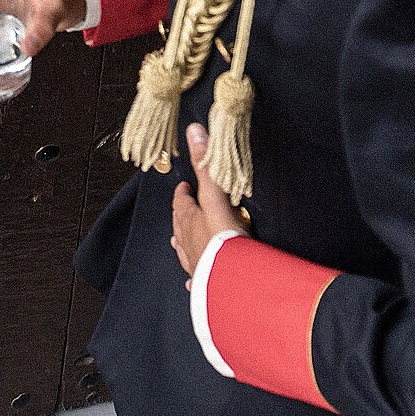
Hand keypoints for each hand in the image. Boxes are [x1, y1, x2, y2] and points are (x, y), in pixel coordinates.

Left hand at [172, 123, 246, 285]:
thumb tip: (194, 132)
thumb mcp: (216, 196)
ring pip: (185, 250)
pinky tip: (191, 282)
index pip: (181, 202)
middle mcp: (188, 242)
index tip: (184, 188)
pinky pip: (195, 279)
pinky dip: (193, 278)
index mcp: (190, 221)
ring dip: (183, 244)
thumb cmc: (226, 239)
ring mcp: (196, 264)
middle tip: (182, 211)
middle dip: (181, 217)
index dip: (182, 194)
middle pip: (180, 226)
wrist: (234, 281)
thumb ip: (207, 165)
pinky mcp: (206, 284)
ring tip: (179, 241)